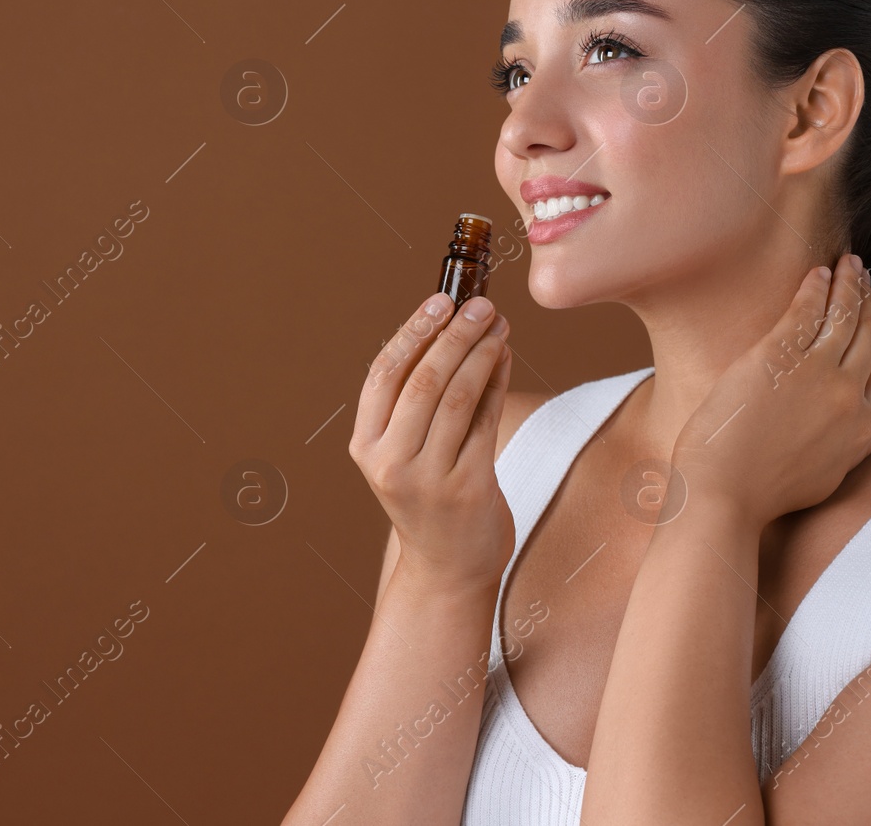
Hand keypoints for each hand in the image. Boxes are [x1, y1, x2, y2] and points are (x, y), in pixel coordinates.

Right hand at [350, 293, 515, 593]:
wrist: (447, 569)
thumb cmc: (429, 498)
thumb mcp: (406, 452)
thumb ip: (418, 401)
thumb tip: (453, 328)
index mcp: (365, 447)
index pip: (384, 375)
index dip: (412, 331)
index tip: (440, 300)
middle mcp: (389, 462)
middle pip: (423, 381)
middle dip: (454, 335)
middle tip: (480, 304)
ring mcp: (428, 478)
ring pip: (456, 397)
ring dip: (481, 353)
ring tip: (498, 325)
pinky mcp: (468, 488)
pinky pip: (485, 422)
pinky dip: (497, 383)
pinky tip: (505, 357)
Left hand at [668, 254, 870, 530]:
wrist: (724, 495)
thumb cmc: (768, 491)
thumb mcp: (833, 472)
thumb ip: (870, 438)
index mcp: (864, 425)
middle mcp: (849, 395)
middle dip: (870, 300)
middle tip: (864, 276)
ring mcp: (817, 373)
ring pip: (844, 315)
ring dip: (849, 284)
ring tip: (847, 264)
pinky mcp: (778, 357)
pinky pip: (806, 311)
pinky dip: (816, 288)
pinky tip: (816, 274)